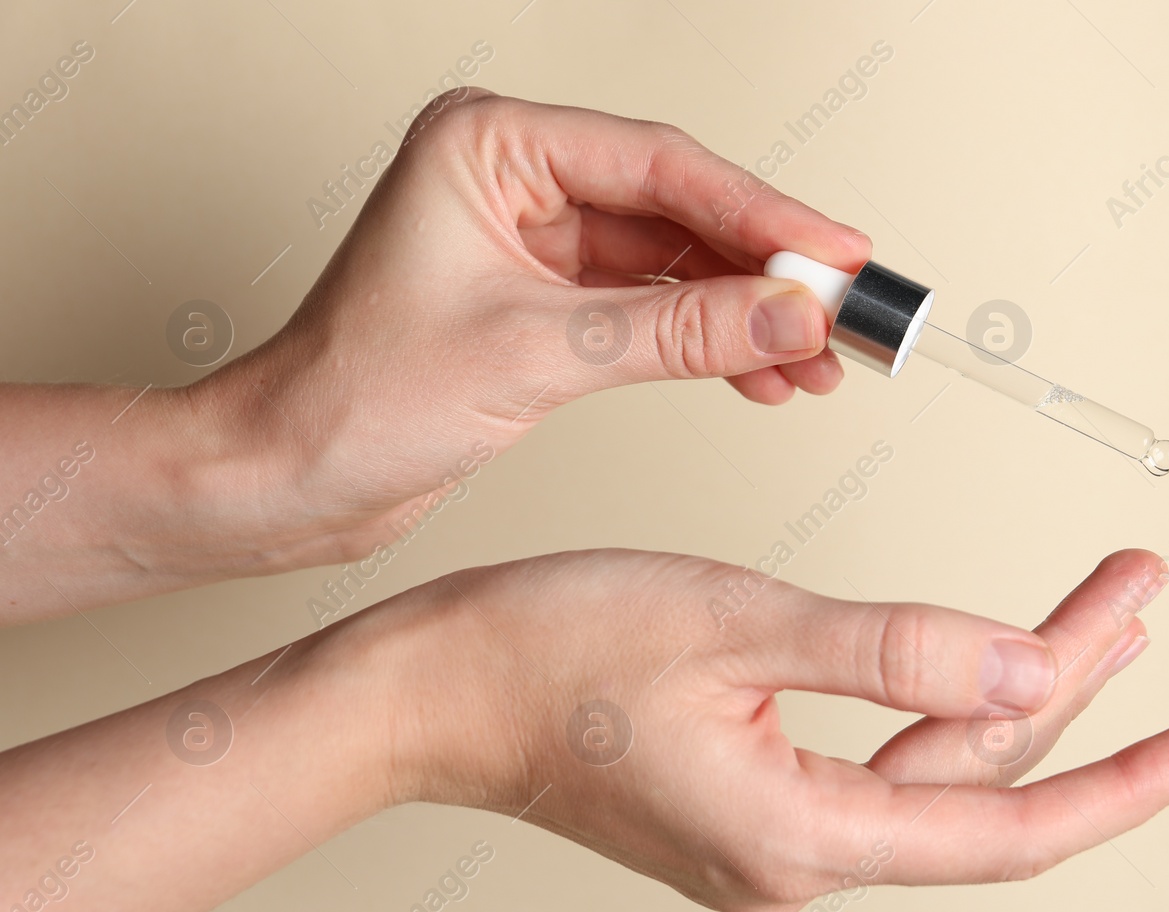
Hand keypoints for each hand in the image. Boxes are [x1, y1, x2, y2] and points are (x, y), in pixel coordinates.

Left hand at [195, 91, 867, 565]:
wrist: (292, 478)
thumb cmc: (357, 399)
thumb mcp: (538, 356)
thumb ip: (676, 333)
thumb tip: (787, 315)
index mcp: (490, 145)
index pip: (659, 165)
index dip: (761, 212)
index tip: (835, 254)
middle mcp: (515, 180)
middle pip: (678, 208)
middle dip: (764, 268)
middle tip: (844, 310)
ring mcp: (533, 241)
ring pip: (674, 263)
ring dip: (745, 313)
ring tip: (814, 360)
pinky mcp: (546, 302)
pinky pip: (653, 309)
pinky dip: (708, 342)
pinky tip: (760, 373)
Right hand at [355, 547, 1168, 911]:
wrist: (428, 690)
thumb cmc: (544, 651)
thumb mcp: (735, 622)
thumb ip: (896, 652)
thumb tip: (1030, 675)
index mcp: (798, 835)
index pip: (1007, 826)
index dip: (1123, 783)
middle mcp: (794, 860)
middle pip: (976, 780)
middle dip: (1068, 681)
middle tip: (1135, 589)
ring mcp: (770, 839)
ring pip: (930, 766)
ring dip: (1008, 688)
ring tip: (1094, 614)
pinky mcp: (750, 802)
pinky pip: (877, 761)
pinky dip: (937, 702)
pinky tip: (975, 657)